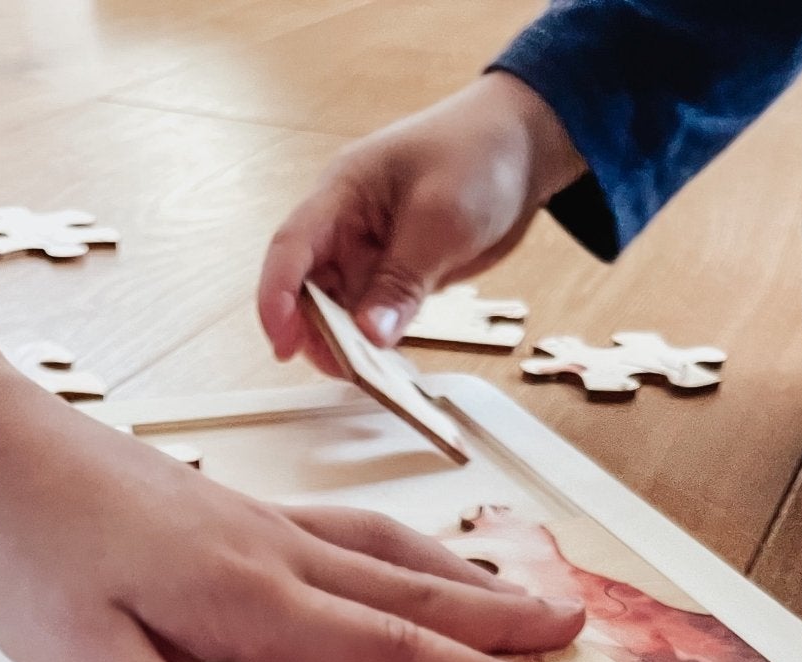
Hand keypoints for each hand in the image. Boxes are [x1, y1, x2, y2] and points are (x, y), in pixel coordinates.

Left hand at [0, 227, 582, 661]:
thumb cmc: (25, 555)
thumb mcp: (85, 658)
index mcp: (249, 600)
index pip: (383, 650)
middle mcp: (273, 554)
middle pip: (410, 592)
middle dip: (497, 619)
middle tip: (573, 634)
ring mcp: (259, 524)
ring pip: (388, 553)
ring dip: (464, 576)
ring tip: (524, 592)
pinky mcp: (235, 510)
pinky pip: (349, 529)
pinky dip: (403, 547)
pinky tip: (410, 558)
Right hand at [260, 73, 584, 369]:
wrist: (524, 145)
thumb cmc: (479, 153)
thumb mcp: (441, 218)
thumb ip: (402, 279)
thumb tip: (370, 334)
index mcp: (342, 193)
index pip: (291, 248)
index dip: (277, 299)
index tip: (283, 345)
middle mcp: (347, 226)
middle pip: (308, 289)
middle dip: (316, 333)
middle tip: (344, 370)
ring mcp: (371, 253)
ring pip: (339, 310)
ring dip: (348, 344)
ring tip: (372, 375)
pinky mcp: (396, 274)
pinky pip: (373, 316)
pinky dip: (376, 343)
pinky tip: (388, 365)